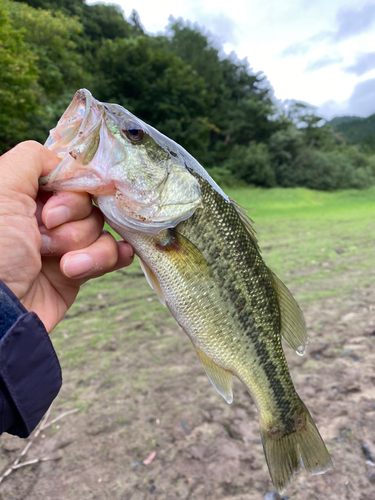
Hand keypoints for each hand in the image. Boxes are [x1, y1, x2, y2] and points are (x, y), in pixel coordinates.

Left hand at [0, 141, 133, 332]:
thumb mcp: (1, 188)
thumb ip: (33, 158)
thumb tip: (66, 162)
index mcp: (25, 195)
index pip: (70, 177)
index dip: (70, 190)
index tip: (51, 208)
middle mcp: (44, 217)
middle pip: (88, 202)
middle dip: (73, 220)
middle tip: (45, 234)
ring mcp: (63, 245)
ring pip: (99, 229)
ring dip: (84, 246)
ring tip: (60, 265)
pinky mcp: (78, 271)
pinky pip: (110, 254)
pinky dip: (112, 256)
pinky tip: (116, 256)